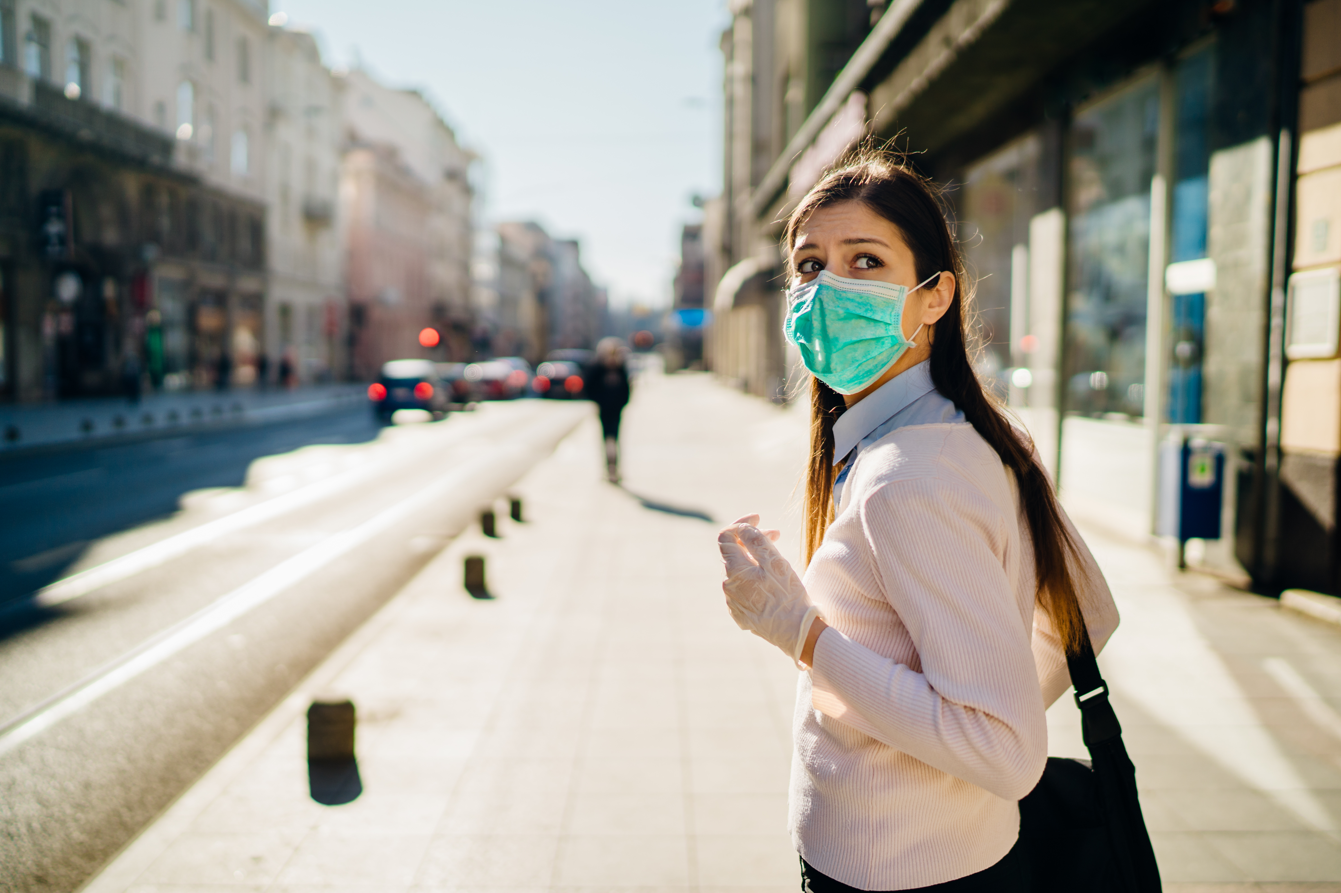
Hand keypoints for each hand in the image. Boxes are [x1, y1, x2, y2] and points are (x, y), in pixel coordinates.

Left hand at [718, 520, 822, 663]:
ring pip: (739, 571)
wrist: (796, 633)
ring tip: (777, 559)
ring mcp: (733, 602)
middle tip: (776, 534)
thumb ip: (755, 540)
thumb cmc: (788, 596)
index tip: (759, 519)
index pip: (725, 536)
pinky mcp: (740, 613)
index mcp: (734, 571)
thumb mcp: (775, 561)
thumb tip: (741, 528)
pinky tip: (772, 581)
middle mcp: (728, 586)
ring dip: (755, 559)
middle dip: (752, 540)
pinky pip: (743, 588)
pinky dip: (755, 578)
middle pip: (734, 553)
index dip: (741, 523)